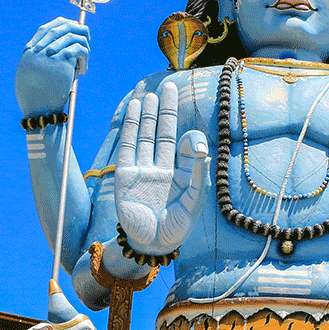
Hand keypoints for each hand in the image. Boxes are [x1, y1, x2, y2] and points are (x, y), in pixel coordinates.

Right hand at [15, 16, 90, 116]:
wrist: (39, 111)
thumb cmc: (36, 100)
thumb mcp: (30, 77)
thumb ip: (38, 62)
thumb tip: (56, 53)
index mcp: (30, 52)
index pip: (46, 28)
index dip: (62, 24)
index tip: (72, 27)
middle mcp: (39, 49)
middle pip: (61, 26)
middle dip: (77, 29)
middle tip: (86, 38)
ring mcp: (50, 53)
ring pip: (74, 36)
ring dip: (84, 46)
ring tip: (84, 62)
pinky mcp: (62, 60)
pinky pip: (80, 49)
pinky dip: (85, 58)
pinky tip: (84, 71)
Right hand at [115, 82, 209, 254]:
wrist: (151, 244)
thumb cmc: (177, 226)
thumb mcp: (194, 200)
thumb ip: (198, 173)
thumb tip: (202, 146)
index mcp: (183, 173)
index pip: (185, 146)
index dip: (189, 138)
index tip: (193, 143)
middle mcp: (163, 167)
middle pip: (165, 132)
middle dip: (167, 110)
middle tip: (169, 85)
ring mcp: (144, 170)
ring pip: (146, 135)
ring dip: (148, 115)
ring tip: (149, 94)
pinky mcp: (126, 175)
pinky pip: (129, 146)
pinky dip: (131, 127)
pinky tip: (133, 109)